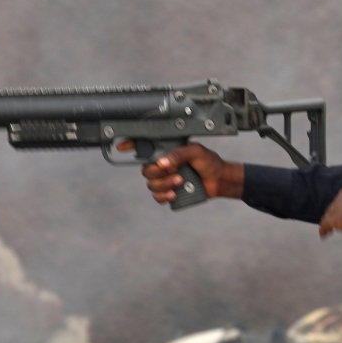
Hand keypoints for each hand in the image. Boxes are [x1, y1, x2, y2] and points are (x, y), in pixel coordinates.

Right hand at [121, 141, 244, 204]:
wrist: (219, 179)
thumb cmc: (209, 162)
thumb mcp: (196, 151)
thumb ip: (179, 154)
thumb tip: (162, 163)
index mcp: (167, 151)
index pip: (145, 147)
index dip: (131, 146)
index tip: (122, 147)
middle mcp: (163, 164)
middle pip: (146, 170)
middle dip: (159, 174)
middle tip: (176, 173)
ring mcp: (165, 179)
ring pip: (151, 185)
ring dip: (164, 185)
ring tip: (180, 182)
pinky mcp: (169, 192)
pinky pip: (157, 196)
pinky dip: (163, 196)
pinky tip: (173, 195)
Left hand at [319, 180, 341, 237]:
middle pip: (337, 204)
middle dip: (337, 211)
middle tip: (340, 219)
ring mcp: (337, 206)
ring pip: (330, 213)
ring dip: (330, 220)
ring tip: (329, 228)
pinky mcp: (334, 218)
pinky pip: (326, 224)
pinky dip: (324, 230)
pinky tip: (324, 235)